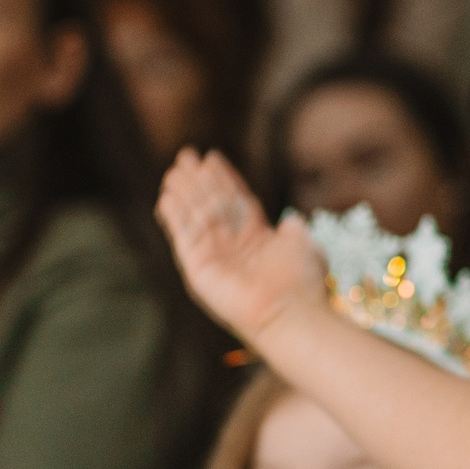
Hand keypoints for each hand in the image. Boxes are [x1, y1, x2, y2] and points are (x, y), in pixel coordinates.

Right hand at [156, 149, 327, 345]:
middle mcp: (233, 246)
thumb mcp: (303, 246)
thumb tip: (292, 220)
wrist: (290, 313)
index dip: (224, 179)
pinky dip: (175, 218)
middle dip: (199, 180)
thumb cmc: (302, 283)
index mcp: (257, 238)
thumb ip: (294, 230)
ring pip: (194, 217)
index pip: (236, 200)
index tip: (212, 157)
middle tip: (186, 155)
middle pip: (212, 204)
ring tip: (173, 173)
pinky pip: (183, 238)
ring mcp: (214, 257)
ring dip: (183, 194)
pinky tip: (166, 198)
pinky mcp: (198, 270)